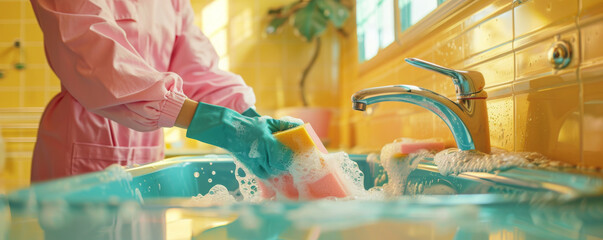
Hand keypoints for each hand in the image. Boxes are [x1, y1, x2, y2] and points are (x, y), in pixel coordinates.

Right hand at [186, 102, 301, 177]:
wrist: (229, 131)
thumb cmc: (250, 126)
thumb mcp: (268, 122)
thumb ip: (285, 125)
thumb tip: (301, 125)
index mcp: (267, 142)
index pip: (285, 155)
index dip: (294, 159)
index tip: (303, 160)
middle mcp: (261, 154)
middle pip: (281, 166)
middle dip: (290, 165)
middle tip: (299, 164)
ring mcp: (255, 162)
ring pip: (274, 172)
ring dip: (281, 170)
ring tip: (288, 167)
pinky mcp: (250, 167)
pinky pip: (264, 175)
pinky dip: (271, 173)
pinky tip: (276, 169)